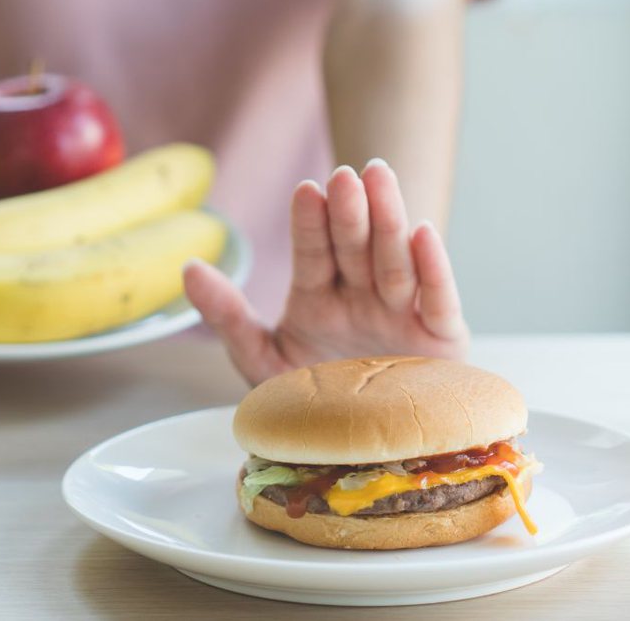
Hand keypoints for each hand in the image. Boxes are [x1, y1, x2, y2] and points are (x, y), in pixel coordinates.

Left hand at [184, 159, 468, 384]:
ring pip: (394, 260)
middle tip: (346, 176)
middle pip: (355, 246)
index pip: (312, 252)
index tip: (305, 191)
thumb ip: (228, 316)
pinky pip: (438, 299)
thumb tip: (188, 268)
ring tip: (381, 179)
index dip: (310, 222)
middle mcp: (361, 295)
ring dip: (389, 219)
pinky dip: (433, 268)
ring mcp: (402, 312)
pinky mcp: (442, 336)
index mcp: (318, 295)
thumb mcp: (262, 359)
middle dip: (350, 212)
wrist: (363, 453)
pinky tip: (423, 233)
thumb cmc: (314, 403)